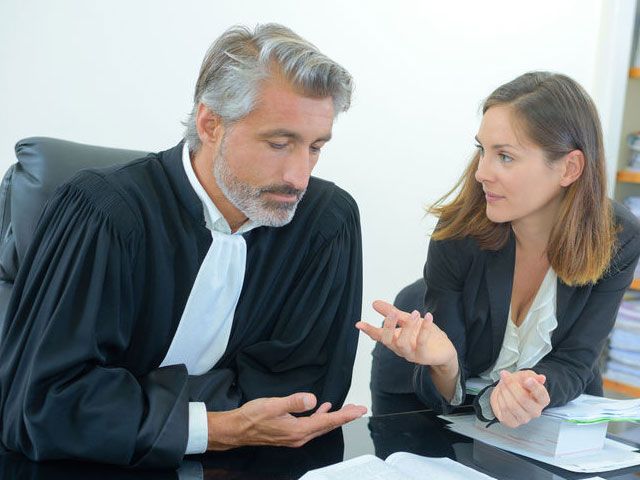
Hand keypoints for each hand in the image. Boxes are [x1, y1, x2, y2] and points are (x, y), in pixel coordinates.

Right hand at [206, 392, 366, 449]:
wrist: (237, 429)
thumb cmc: (252, 417)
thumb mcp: (273, 405)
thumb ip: (294, 402)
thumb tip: (312, 399)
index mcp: (298, 430)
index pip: (327, 422)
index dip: (345, 415)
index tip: (359, 410)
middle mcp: (299, 437)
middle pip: (328, 426)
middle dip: (345, 417)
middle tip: (359, 409)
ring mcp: (295, 437)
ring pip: (321, 426)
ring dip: (334, 418)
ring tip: (346, 410)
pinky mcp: (290, 433)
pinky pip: (311, 426)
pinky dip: (320, 417)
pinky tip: (322, 409)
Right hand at [356, 300, 456, 367]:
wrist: (443, 350)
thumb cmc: (423, 334)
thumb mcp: (407, 320)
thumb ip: (392, 313)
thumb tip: (374, 303)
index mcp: (394, 340)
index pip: (378, 336)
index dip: (369, 330)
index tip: (358, 324)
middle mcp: (399, 349)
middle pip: (388, 341)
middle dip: (389, 327)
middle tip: (393, 313)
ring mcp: (411, 354)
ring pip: (403, 344)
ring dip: (407, 328)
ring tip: (414, 313)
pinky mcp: (424, 356)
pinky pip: (422, 342)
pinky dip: (425, 329)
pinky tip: (428, 317)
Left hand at [490, 370, 549, 427]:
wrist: (507, 392)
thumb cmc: (519, 384)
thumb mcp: (526, 376)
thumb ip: (532, 376)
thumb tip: (541, 378)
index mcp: (542, 400)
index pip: (541, 394)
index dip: (534, 387)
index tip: (527, 379)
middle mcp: (536, 412)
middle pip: (523, 399)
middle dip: (511, 385)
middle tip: (505, 377)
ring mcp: (524, 419)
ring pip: (511, 405)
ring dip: (503, 391)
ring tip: (502, 385)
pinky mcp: (512, 422)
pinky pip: (503, 411)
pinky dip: (499, 400)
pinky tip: (501, 395)